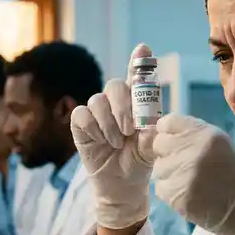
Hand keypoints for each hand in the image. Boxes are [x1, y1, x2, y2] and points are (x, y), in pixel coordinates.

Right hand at [70, 44, 156, 228]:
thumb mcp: (152, 145)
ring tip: (118, 142)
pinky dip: (93, 127)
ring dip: (109, 123)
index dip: (139, 61)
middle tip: (129, 129)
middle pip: (114, 86)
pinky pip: (82, 114)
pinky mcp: (81, 125)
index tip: (144, 49)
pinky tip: (102, 141)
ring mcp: (97, 112)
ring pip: (97, 100)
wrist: (123, 185)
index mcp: (138, 102)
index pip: (137, 76)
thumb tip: (152, 120)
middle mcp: (117, 102)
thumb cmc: (140, 161)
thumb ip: (152, 129)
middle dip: (123, 106)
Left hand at [152, 114, 234, 234]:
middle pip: (160, 143)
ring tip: (190, 181)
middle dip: (168, 152)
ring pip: (159, 167)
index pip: (168, 122)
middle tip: (184, 164)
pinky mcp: (176, 197)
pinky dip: (171, 191)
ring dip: (169, 173)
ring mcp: (182, 175)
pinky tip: (189, 194)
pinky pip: (161, 187)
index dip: (169, 131)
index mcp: (209, 135)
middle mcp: (192, 151)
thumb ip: (200, 138)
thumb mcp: (228, 146)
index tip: (175, 140)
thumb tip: (175, 135)